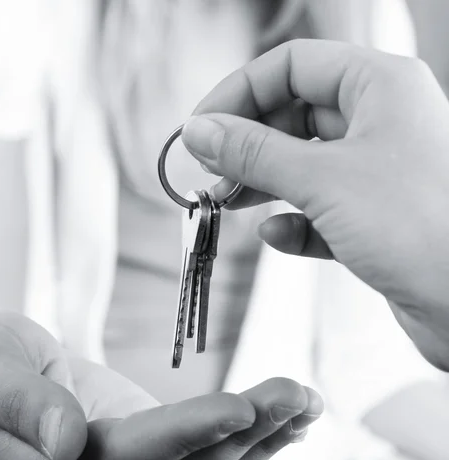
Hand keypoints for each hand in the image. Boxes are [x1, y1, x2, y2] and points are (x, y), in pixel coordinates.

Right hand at [0, 308, 321, 459]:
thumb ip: (21, 404)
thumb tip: (69, 440)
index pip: (130, 455)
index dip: (188, 433)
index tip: (244, 405)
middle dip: (244, 434)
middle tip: (298, 393)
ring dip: (259, 440)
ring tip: (306, 402)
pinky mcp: (139, 457)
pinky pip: (200, 458)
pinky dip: (246, 441)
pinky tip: (283, 420)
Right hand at [181, 39, 448, 370]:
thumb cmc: (418, 227)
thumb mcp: (321, 179)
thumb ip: (253, 152)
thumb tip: (198, 131)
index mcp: (380, 87)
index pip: (292, 66)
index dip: (239, 93)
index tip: (200, 130)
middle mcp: (381, 123)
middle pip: (293, 116)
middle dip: (247, 145)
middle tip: (211, 174)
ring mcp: (378, 173)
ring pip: (302, 165)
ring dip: (261, 183)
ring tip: (227, 203)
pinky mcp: (374, 220)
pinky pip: (319, 210)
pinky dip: (292, 223)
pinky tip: (276, 235)